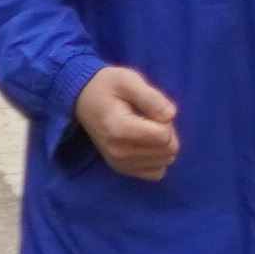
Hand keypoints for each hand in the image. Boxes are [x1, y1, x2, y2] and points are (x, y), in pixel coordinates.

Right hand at [73, 65, 179, 179]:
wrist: (83, 98)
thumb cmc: (108, 86)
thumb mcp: (129, 80)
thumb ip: (151, 97)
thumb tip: (170, 115)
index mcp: (119, 130)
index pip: (164, 136)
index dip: (166, 119)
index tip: (151, 108)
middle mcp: (118, 153)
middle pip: (167, 149)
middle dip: (167, 130)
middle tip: (149, 116)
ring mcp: (120, 164)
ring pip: (165, 161)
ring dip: (163, 143)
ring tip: (145, 127)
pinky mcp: (122, 169)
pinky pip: (156, 172)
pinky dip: (158, 158)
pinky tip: (146, 142)